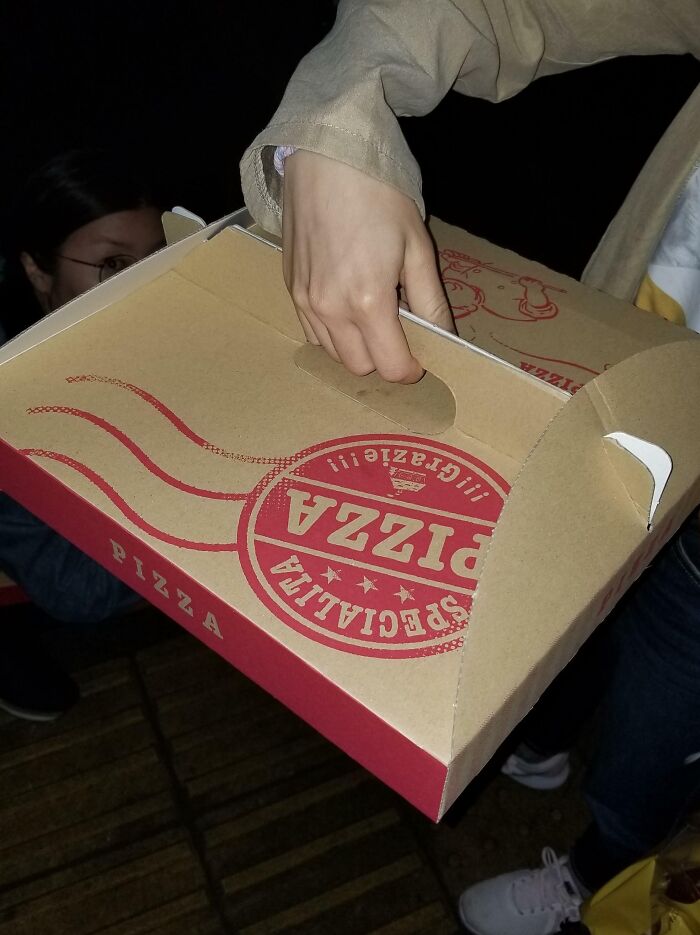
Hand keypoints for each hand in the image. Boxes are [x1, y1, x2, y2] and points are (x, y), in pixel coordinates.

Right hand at [282, 150, 454, 382]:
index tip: (422, 356)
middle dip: (384, 361)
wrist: (326, 157)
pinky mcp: (290, 289)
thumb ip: (431, 302)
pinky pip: (312, 333)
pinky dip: (332, 334)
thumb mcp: (418, 248)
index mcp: (368, 302)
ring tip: (373, 318)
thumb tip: (446, 340)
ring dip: (357, 349)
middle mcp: (330, 310)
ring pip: (334, 355)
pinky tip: (346, 308)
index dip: (412, 369)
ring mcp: (304, 302)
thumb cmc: (378, 194)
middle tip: (399, 333)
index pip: (392, 368)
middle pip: (361, 368)